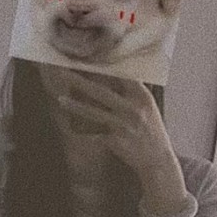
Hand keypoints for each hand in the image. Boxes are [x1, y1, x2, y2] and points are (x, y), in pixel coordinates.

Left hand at [47, 69, 179, 182]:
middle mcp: (133, 108)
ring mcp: (123, 126)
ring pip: (94, 112)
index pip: (119, 75)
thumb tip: (115, 73)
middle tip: (63, 72)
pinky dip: (82, 129)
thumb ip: (132, 90)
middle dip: (80, 81)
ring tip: (60, 99)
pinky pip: (94, 132)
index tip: (84, 58)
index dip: (101, 66)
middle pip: (101, 92)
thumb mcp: (147, 105)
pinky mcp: (116, 141)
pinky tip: (70, 125)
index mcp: (142, 96)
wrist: (157, 159)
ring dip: (75, 106)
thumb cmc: (151, 130)